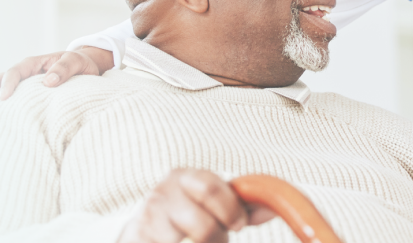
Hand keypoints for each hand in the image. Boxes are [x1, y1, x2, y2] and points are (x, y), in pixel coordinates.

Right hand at [0, 47, 112, 120]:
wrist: (80, 68)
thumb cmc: (79, 65)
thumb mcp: (76, 63)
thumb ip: (64, 70)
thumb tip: (48, 82)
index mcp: (31, 64)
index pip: (14, 72)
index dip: (8, 84)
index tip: (4, 99)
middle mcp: (19, 74)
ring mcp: (15, 86)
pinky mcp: (16, 98)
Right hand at [120, 168, 275, 242]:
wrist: (143, 230)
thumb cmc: (184, 213)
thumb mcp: (210, 202)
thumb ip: (240, 204)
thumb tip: (272, 208)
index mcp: (184, 177)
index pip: (210, 188)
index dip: (230, 210)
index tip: (238, 224)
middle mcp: (162, 195)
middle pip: (204, 227)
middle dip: (217, 238)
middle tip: (218, 238)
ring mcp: (149, 220)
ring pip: (193, 241)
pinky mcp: (140, 237)